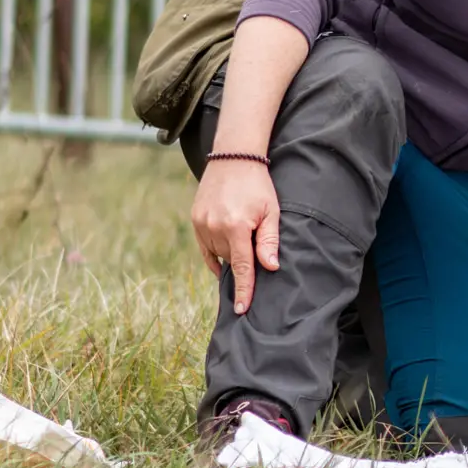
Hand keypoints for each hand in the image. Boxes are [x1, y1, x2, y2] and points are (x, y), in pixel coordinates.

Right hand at [190, 157, 280, 314]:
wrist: (233, 158)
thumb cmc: (258, 185)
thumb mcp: (271, 211)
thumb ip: (269, 240)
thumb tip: (270, 268)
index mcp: (237, 226)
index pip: (242, 267)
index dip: (244, 290)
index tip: (242, 309)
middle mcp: (215, 227)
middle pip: (232, 260)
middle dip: (244, 259)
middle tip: (254, 242)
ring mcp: (202, 224)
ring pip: (218, 253)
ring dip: (231, 252)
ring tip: (241, 233)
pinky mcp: (195, 220)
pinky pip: (205, 248)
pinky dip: (214, 255)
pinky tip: (223, 259)